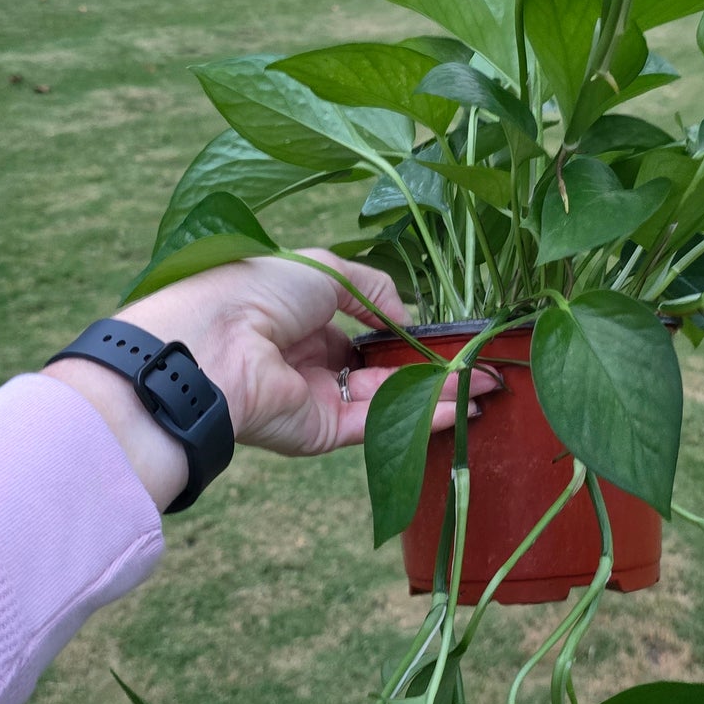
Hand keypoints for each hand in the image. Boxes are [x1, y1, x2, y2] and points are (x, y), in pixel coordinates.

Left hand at [43, 251, 498, 509]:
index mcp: (298, 313)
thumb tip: (408, 316)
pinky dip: (421, 416)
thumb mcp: (325, 269)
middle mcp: (307, 358)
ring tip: (489, 381)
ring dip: (437, 390)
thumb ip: (373, 290)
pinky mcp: (321, 434)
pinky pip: (378, 424)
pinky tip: (462, 403)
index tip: (446, 331)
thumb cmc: (259, 291)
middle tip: (481, 361)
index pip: (358, 325)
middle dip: (429, 364)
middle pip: (379, 366)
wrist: (215, 347)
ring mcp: (315, 398)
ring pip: (387, 397)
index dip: (402, 328)